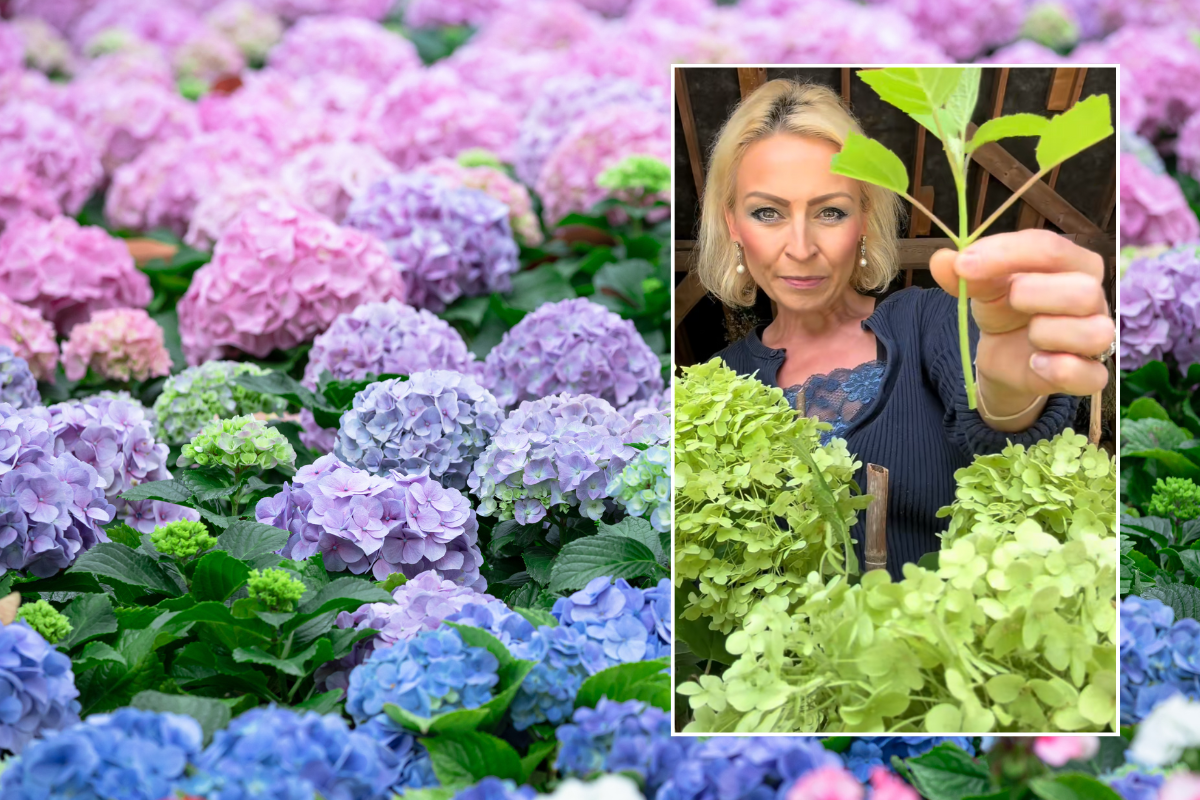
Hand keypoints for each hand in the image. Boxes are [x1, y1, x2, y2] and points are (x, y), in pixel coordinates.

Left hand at [929, 229, 1112, 412]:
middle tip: (1010, 299)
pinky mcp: (1089, 375)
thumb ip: (965, 272)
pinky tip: (1034, 362)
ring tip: (1028, 334)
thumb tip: (941, 259)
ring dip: (1048, 333)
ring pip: (1095, 333)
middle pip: (1084, 290)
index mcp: (1072, 264)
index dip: (1006, 254)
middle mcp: (1093, 298)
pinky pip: (1093, 376)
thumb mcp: (982, 286)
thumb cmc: (1004, 308)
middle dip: (1035, 294)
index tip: (964, 264)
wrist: (1002, 353)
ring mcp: (1096, 338)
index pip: (1051, 248)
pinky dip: (1061, 370)